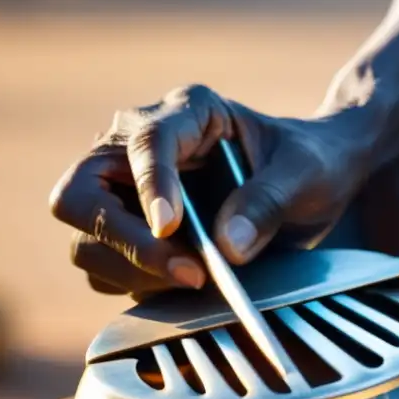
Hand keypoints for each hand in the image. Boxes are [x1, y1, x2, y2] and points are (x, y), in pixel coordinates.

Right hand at [49, 84, 371, 296]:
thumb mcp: (306, 173)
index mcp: (186, 113)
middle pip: (80, 194)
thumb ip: (270, 200)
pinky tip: (187, 284)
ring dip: (132, 270)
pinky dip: (138, 285)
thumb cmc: (313, 163)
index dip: (149, 185)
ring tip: (198, 279)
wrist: (319, 183)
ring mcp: (127, 194)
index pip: (143, 142)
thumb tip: (227, 245)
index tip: (170, 226)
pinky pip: (108, 270)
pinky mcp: (133, 235)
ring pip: (87, 241)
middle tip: (185, 270)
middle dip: (120, 238)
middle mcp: (138, 148)